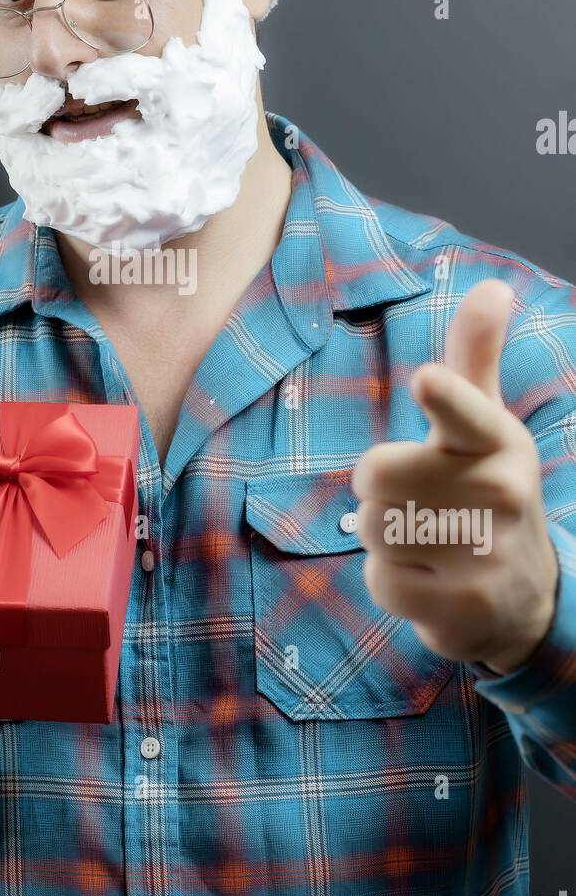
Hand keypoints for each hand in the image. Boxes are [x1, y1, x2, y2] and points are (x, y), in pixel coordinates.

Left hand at [351, 279, 558, 674]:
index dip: (444, 397)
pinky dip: (390, 582)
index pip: (467, 413)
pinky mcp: (461, 609)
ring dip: (383, 538)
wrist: (525, 597)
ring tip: (428, 542)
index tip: (427, 380)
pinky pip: (379, 581)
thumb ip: (475, 359)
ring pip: (371, 529)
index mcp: (497, 444)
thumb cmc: (488, 492)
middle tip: (419, 501)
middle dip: (379, 489)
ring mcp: (483, 556)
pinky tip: (429, 581)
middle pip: (375, 475)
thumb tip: (491, 286)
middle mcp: (499, 497)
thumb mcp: (486, 427)